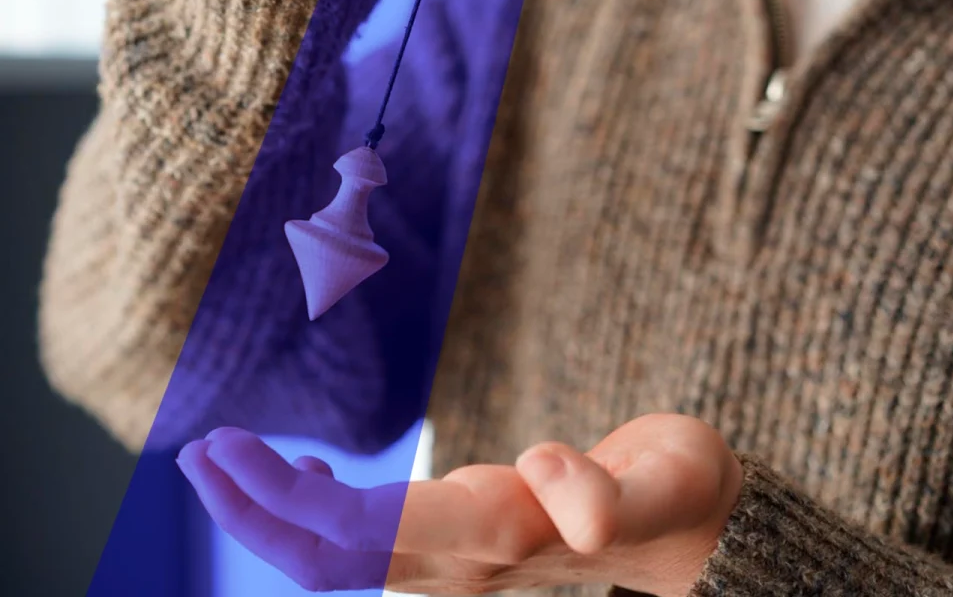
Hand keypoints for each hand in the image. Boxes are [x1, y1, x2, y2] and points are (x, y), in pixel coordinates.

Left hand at [178, 415, 741, 596]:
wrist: (696, 532)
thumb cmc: (682, 495)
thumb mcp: (670, 480)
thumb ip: (619, 492)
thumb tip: (560, 479)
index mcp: (502, 538)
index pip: (370, 535)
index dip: (290, 503)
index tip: (229, 448)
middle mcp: (468, 561)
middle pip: (335, 558)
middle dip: (257, 512)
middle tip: (199, 451)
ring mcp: (462, 560)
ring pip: (345, 555)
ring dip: (276, 512)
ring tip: (223, 457)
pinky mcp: (465, 546)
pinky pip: (374, 542)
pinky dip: (321, 510)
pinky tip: (302, 476)